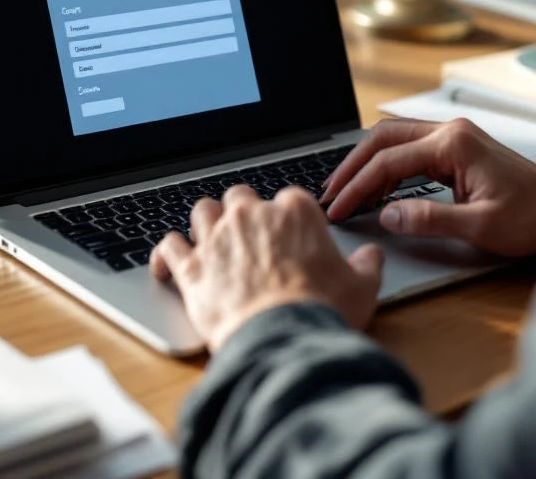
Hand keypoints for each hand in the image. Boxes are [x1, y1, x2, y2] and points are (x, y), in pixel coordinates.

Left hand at [150, 185, 383, 351]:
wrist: (283, 337)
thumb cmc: (323, 310)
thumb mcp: (362, 287)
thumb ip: (367, 265)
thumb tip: (370, 257)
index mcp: (293, 211)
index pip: (288, 199)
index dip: (287, 217)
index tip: (289, 234)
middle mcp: (250, 215)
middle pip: (239, 197)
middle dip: (243, 212)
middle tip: (248, 236)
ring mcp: (217, 237)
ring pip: (201, 211)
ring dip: (205, 223)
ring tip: (209, 240)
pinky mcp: (191, 266)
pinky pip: (168, 246)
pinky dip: (165, 254)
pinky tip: (167, 264)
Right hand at [320, 118, 535, 255]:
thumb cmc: (532, 217)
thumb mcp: (479, 226)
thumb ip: (429, 219)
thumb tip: (386, 216)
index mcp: (452, 144)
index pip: (387, 162)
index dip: (356, 187)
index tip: (337, 210)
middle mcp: (449, 131)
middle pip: (381, 138)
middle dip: (351, 166)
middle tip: (330, 193)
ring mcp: (452, 136)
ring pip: (392, 139)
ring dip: (366, 163)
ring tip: (345, 190)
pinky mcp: (455, 147)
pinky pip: (408, 148)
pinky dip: (386, 166)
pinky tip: (377, 189)